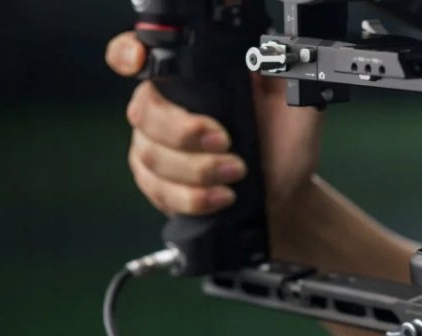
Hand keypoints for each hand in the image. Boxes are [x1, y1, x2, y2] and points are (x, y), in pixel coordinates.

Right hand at [104, 32, 323, 217]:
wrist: (287, 193)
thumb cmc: (286, 145)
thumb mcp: (293, 103)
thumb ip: (279, 74)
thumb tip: (264, 52)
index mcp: (191, 80)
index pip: (139, 54)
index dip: (127, 54)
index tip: (140, 61)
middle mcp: (165, 108)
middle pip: (145, 112)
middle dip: (186, 133)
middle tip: (227, 144)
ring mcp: (155, 147)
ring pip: (151, 156)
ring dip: (198, 170)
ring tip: (236, 174)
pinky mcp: (157, 184)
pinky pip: (158, 190)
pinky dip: (193, 197)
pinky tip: (220, 197)